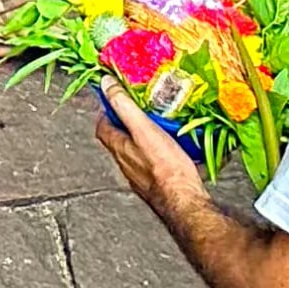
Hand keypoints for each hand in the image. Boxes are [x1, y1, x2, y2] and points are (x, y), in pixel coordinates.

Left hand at [93, 78, 208, 220]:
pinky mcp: (159, 185)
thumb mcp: (143, 128)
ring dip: (146, 138)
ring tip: (161, 127)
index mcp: (119, 149)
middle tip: (142, 110)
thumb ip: (124, 106)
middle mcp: (127, 165)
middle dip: (129, 123)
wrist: (185, 202)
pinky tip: (177, 151)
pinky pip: (156, 164)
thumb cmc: (166, 168)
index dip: (107, 110)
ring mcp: (142, 177)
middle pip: (120, 139)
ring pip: (139, 152)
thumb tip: (106, 84)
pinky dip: (162, 154)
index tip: (115, 98)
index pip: (103, 126)